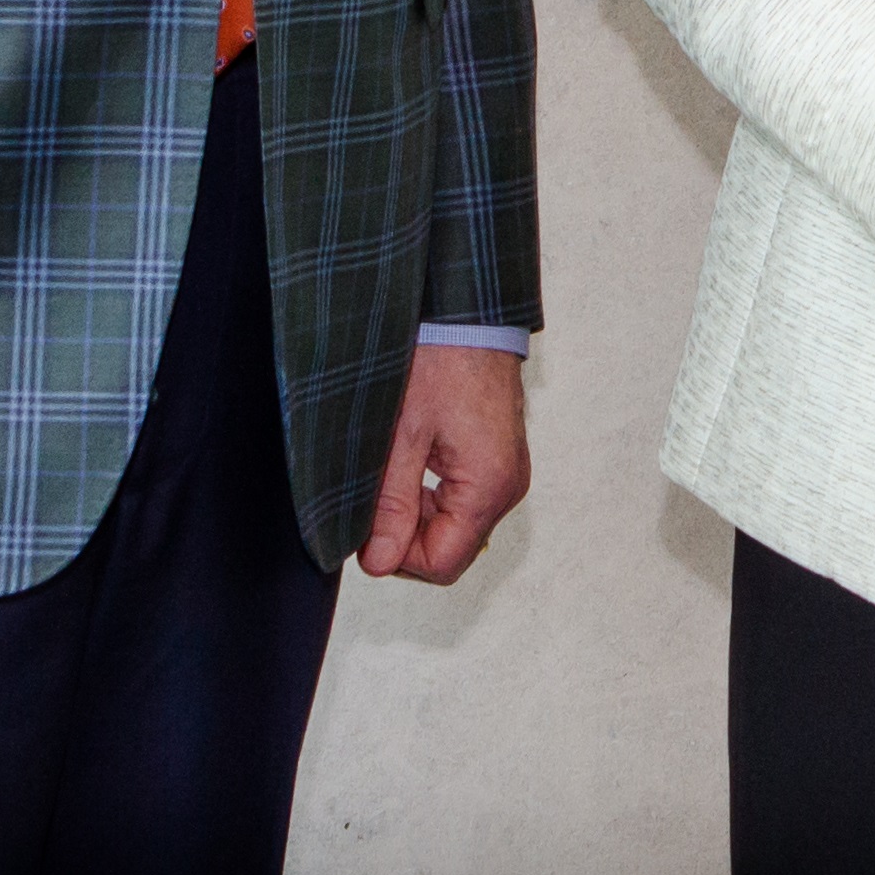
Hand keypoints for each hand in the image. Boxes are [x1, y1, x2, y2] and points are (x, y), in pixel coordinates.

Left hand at [358, 343, 531, 583]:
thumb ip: (390, 504)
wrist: (467, 310)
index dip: (397, 555)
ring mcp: (506, 472)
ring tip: (390, 471)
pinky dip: (432, 494)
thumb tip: (379, 562)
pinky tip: (410, 461)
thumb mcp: (401, 434)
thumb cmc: (439, 357)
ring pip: (455, 526)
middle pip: (451, 548)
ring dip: (416, 513)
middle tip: (374, 494)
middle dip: (405, 535)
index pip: (443, 563)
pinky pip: (463, 499)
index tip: (367, 524)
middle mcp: (507, 486)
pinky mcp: (498, 458)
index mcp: (488, 486)